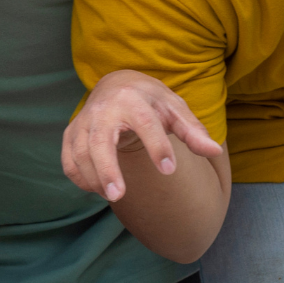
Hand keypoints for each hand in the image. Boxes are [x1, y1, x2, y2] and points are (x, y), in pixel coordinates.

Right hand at [64, 70, 221, 201]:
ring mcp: (83, 121)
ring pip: (80, 153)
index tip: (169, 170)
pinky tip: (96, 188)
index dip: (157, 147)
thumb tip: (214, 150)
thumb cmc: (151, 101)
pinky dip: (79, 177)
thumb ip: (193, 131)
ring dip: (93, 178)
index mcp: (132, 99)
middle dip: (107, 170)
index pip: (145, 123)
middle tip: (118, 197)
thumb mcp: (175, 109)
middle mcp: (103, 109)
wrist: (117, 85)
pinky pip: (69, 159)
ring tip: (113, 196)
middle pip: (99, 141)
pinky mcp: (71, 133)